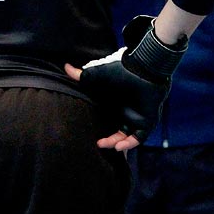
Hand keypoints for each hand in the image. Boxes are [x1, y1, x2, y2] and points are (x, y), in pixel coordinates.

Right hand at [66, 16, 186, 151]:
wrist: (140, 67)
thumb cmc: (118, 70)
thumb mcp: (95, 75)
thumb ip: (80, 75)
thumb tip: (65, 67)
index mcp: (116, 104)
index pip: (108, 122)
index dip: (101, 131)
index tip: (91, 136)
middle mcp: (127, 112)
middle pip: (119, 132)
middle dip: (109, 141)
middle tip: (98, 143)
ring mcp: (138, 116)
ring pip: (129, 136)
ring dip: (119, 143)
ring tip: (107, 145)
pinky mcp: (148, 119)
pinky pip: (141, 136)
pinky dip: (131, 143)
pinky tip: (119, 146)